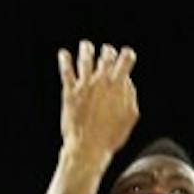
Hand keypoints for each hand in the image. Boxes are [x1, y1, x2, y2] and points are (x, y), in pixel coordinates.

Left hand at [57, 40, 137, 157]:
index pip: (125, 59)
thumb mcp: (130, 117)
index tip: (126, 55)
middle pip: (106, 56)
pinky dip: (65, 60)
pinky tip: (63, 53)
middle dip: (108, 52)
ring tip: (86, 45)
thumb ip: (130, 96)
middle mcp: (101, 81)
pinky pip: (66, 72)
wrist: (87, 148)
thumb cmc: (111, 137)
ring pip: (85, 59)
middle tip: (107, 52)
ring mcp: (84, 86)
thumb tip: (127, 82)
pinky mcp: (70, 92)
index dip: (127, 54)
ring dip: (86, 49)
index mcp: (118, 86)